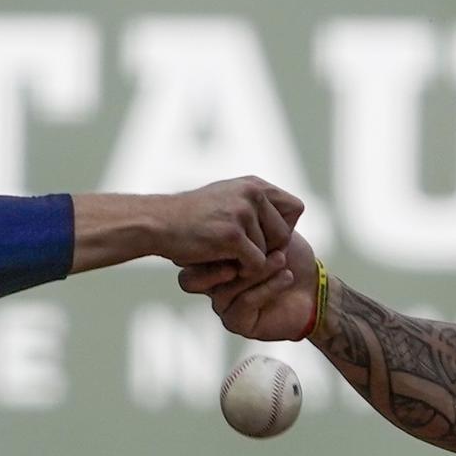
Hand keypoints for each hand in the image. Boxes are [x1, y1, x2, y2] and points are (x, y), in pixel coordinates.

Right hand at [151, 176, 303, 275]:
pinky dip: (242, 271)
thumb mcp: (228, 197)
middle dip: (270, 250)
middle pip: (286, 235)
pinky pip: (255, 264)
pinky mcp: (232, 235)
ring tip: (225, 255)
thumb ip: (255, 203)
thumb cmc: (191, 216)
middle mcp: (252, 193)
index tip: (265, 237)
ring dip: (250, 261)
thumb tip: (290, 212)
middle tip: (244, 252)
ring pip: (269, 253)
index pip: (296, 208)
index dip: (285, 227)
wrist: (158, 223)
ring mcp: (242, 213)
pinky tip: (225, 265)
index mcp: (254, 184)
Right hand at [180, 232, 320, 343]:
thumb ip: (251, 219)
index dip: (225, 237)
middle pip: (206, 268)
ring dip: (260, 270)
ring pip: (226, 285)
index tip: (258, 226)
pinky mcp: (236, 321)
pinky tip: (287, 276)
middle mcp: (213, 281)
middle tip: (274, 244)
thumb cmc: (292, 259)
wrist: (314, 293)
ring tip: (282, 258)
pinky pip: (244, 301)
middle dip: (245, 252)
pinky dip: (267, 287)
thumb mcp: (270, 230)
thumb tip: (238, 207)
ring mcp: (221, 302)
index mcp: (214, 259)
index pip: (198, 251)